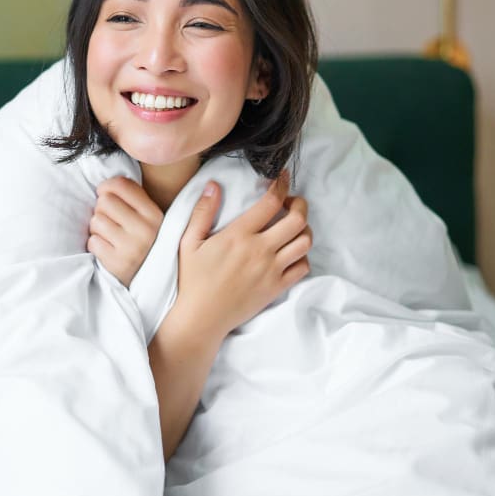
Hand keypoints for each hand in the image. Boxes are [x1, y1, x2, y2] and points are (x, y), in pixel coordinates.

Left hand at [87, 177, 163, 286]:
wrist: (150, 282)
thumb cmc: (142, 241)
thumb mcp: (148, 218)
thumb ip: (132, 198)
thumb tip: (103, 186)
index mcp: (154, 214)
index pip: (122, 185)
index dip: (107, 187)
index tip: (106, 195)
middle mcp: (145, 230)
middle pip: (105, 201)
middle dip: (102, 209)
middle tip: (110, 221)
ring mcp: (131, 248)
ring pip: (96, 220)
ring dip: (97, 228)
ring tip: (109, 236)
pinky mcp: (117, 263)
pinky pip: (93, 241)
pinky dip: (96, 244)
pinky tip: (107, 249)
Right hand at [175, 170, 312, 341]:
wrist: (202, 318)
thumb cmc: (193, 279)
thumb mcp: (189, 242)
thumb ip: (203, 212)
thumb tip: (214, 185)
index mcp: (239, 235)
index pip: (271, 203)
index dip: (281, 185)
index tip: (282, 177)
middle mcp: (260, 250)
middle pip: (297, 219)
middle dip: (300, 204)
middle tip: (291, 202)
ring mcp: (271, 270)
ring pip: (305, 242)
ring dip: (304, 229)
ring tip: (293, 226)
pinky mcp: (277, 288)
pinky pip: (303, 267)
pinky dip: (302, 256)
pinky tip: (290, 252)